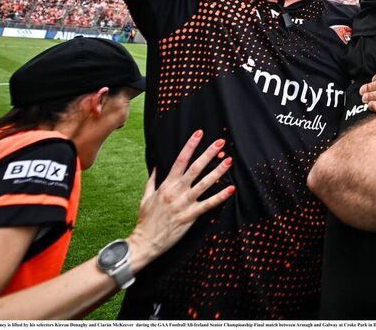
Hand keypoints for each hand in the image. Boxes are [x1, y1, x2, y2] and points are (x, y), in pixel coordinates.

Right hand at [126, 130, 234, 262]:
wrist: (144, 242)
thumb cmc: (146, 220)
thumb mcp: (145, 198)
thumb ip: (152, 181)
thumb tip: (156, 166)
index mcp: (166, 185)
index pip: (180, 160)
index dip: (190, 146)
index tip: (199, 134)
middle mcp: (175, 192)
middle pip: (195, 168)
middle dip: (208, 154)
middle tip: (221, 142)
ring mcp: (183, 204)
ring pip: (204, 184)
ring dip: (217, 171)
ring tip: (228, 161)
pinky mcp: (189, 217)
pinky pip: (207, 205)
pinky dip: (220, 197)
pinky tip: (231, 189)